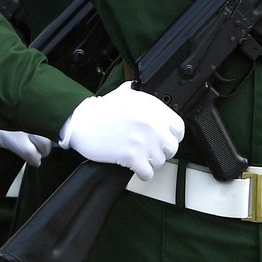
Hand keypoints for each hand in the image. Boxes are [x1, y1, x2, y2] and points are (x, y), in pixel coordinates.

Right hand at [59, 82, 182, 180]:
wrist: (82, 122)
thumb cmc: (99, 111)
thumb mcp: (122, 95)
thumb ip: (135, 94)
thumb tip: (135, 88)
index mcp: (154, 109)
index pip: (179, 128)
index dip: (172, 136)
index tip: (165, 139)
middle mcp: (153, 125)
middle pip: (172, 147)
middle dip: (161, 150)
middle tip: (149, 149)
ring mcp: (144, 142)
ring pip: (160, 162)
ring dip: (150, 162)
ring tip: (140, 157)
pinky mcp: (133, 157)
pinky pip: (148, 173)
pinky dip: (142, 173)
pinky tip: (136, 167)